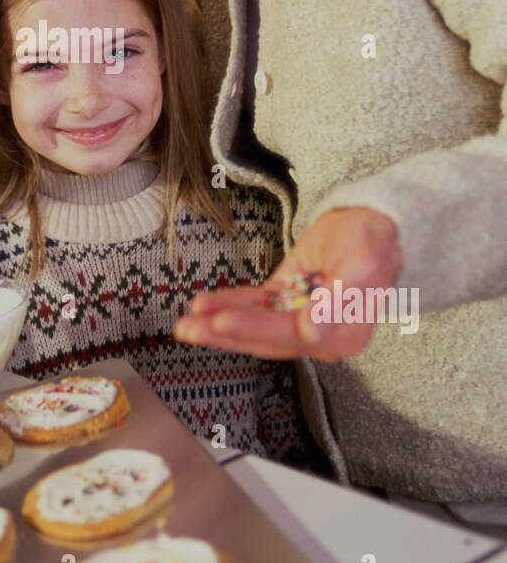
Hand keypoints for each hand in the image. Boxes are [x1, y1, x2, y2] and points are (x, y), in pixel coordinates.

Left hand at [174, 208, 401, 361]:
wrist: (376, 225)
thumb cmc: (375, 243)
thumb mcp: (365, 266)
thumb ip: (341, 302)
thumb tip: (313, 334)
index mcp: (343, 336)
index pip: (288, 335)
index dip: (252, 329)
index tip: (221, 322)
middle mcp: (320, 338)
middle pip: (265, 338)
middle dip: (224, 333)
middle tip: (188, 328)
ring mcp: (301, 321)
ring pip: (254, 326)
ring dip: (219, 324)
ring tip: (186, 323)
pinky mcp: (287, 303)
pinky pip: (255, 307)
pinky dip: (229, 304)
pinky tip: (204, 303)